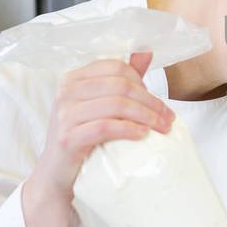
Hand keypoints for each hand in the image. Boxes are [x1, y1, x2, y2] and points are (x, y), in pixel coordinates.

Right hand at [26, 52, 173, 203]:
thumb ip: (122, 79)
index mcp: (74, 78)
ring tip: (162, 128)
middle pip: (120, 86)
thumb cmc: (82, 137)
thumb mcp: (100, 105)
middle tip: (168, 118)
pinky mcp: (68, 137)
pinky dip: (129, 129)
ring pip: (115, 104)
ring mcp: (64, 114)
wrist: (57, 174)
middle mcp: (66, 91)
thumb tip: (146, 52)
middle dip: (151, 101)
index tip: (157, 103)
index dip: (142, 82)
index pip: (116, 68)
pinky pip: (105, 127)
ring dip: (146, 116)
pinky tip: (143, 135)